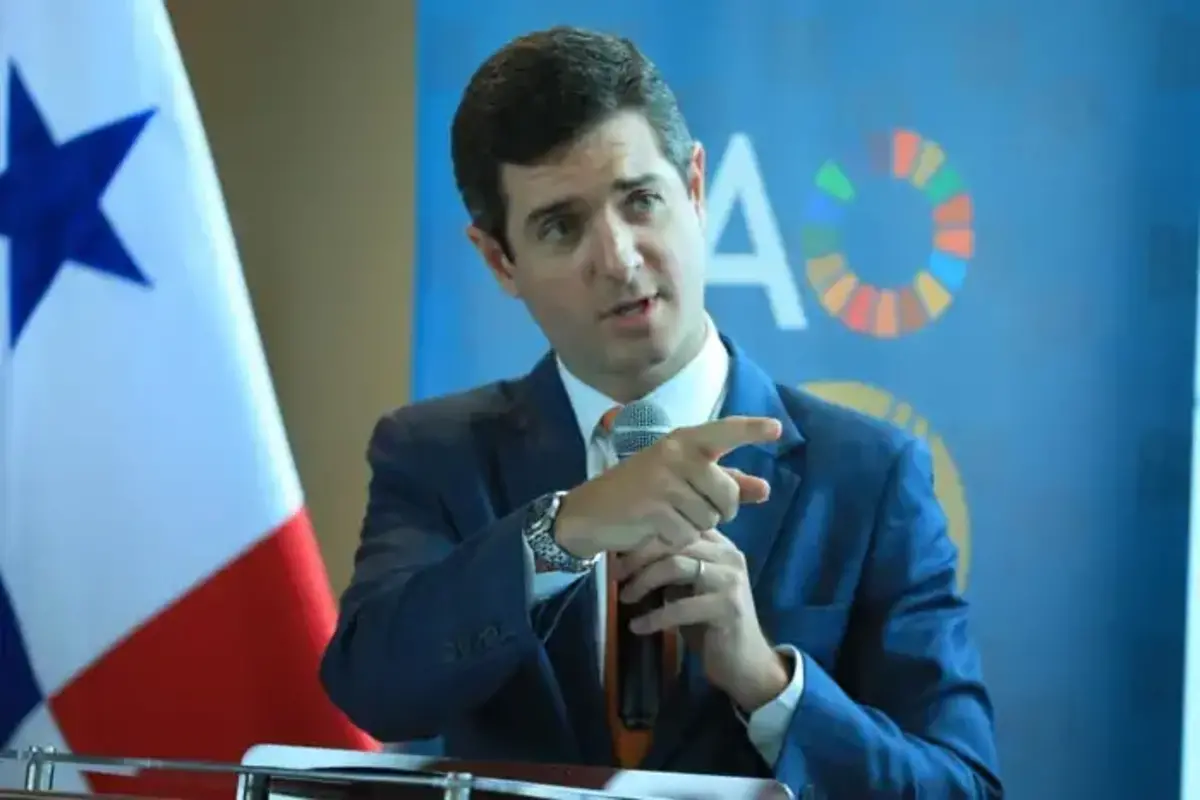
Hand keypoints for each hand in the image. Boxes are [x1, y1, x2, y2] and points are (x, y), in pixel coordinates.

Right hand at [554, 416, 781, 558]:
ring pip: (709, 518)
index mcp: (683, 441)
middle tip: (690, 509)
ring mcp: (664, 481)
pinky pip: (687, 534)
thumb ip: (725, 483)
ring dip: (692, 526)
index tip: (777, 428)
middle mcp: (676, 455)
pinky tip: (654, 529)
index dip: (751, 430)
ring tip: (665, 516)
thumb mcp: (682, 480)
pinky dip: (675, 539)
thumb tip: (765, 489)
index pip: (724, 432)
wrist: (591, 512)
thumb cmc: (641, 492)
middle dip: (719, 511)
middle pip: (727, 495)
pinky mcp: (655, 508)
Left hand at [613, 529, 789, 712]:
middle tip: (616, 574)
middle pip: (675, 540)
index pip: (680, 526)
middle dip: (639, 557)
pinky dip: (654, 617)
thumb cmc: (710, 625)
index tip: (619, 552)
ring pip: (676, 565)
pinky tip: (637, 627)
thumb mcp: (689, 588)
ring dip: (643, 582)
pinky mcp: (728, 607)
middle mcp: (729, 555)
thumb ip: (671, 567)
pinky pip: (680, 607)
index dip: (646, 536)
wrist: (744, 664)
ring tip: (624, 598)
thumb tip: (629, 555)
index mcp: (720, 546)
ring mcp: (731, 579)